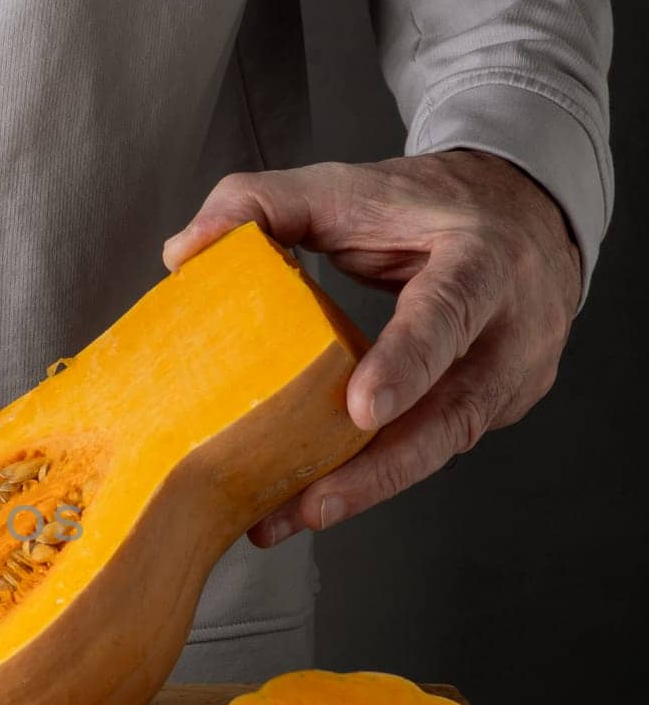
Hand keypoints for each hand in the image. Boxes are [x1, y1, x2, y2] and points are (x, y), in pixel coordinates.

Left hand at [162, 150, 581, 546]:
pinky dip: (375, 475)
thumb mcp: (350, 187)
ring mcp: (511, 376)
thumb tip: (183, 251)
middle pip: (453, 412)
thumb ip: (264, 203)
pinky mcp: (497, 409)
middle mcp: (511, 327)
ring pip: (441, 446)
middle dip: (381, 468)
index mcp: (481, 259)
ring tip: (288, 517)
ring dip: (365, 487)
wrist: (521, 215)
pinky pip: (432, 448)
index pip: (449, 312)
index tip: (361, 409)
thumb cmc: (426, 206)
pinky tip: (313, 498)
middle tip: (313, 504)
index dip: (408, 362)